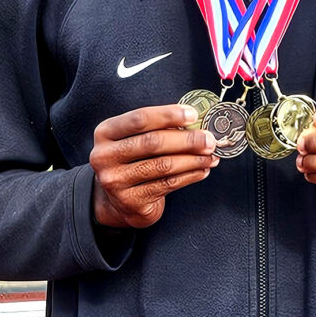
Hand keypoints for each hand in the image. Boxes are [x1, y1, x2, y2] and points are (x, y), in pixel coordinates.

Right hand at [89, 104, 218, 228]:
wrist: (118, 200)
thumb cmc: (133, 160)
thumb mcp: (134, 139)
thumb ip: (158, 128)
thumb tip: (196, 123)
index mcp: (105, 133)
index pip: (139, 119)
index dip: (168, 115)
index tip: (193, 114)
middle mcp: (105, 157)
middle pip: (152, 142)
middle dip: (187, 140)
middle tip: (209, 139)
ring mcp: (116, 181)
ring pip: (163, 165)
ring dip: (193, 160)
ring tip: (210, 156)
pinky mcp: (131, 201)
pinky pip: (168, 184)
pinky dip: (190, 176)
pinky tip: (202, 170)